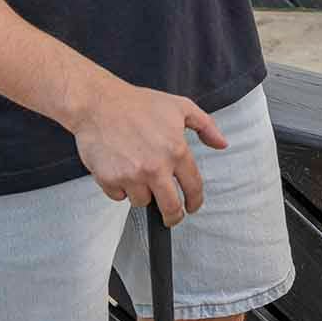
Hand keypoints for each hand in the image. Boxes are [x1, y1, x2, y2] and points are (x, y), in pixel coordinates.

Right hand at [68, 76, 228, 224]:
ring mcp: (131, 176)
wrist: (99, 104)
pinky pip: (118, 196)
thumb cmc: (138, 104)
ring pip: (142, 202)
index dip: (195, 201)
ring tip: (138, 173)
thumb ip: (206, 126)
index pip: (193, 187)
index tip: (192, 207)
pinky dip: (120, 188)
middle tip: (171, 217)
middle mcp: (155, 167)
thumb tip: (222, 144)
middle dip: (173, 217)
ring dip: (142, 194)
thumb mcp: (181, 107)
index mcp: (176, 151)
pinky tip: (120, 170)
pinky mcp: (110, 180)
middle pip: (171, 208)